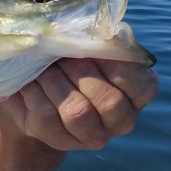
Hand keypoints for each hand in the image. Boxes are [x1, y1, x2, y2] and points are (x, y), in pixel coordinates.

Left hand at [1, 57, 157, 150]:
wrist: (39, 90)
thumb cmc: (71, 63)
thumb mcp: (86, 50)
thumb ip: (95, 43)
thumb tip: (90, 30)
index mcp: (136, 94)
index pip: (140, 85)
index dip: (114, 65)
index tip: (90, 50)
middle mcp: (121, 121)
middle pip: (109, 102)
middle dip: (80, 72)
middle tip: (62, 57)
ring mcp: (92, 135)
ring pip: (76, 111)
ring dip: (55, 81)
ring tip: (43, 68)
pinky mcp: (59, 140)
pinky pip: (46, 115)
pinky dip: (34, 91)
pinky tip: (30, 81)